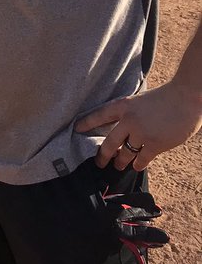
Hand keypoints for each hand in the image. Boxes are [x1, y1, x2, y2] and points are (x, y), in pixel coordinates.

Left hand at [76, 80, 201, 172]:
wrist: (187, 98)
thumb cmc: (165, 98)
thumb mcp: (140, 101)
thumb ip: (129, 113)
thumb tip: (121, 128)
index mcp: (123, 105)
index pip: (99, 115)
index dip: (86, 123)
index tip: (75, 129)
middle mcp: (128, 120)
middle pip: (109, 143)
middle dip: (102, 156)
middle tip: (98, 163)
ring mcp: (141, 133)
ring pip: (125, 154)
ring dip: (121, 161)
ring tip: (118, 165)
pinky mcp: (155, 144)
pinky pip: (142, 159)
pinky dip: (138, 164)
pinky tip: (136, 166)